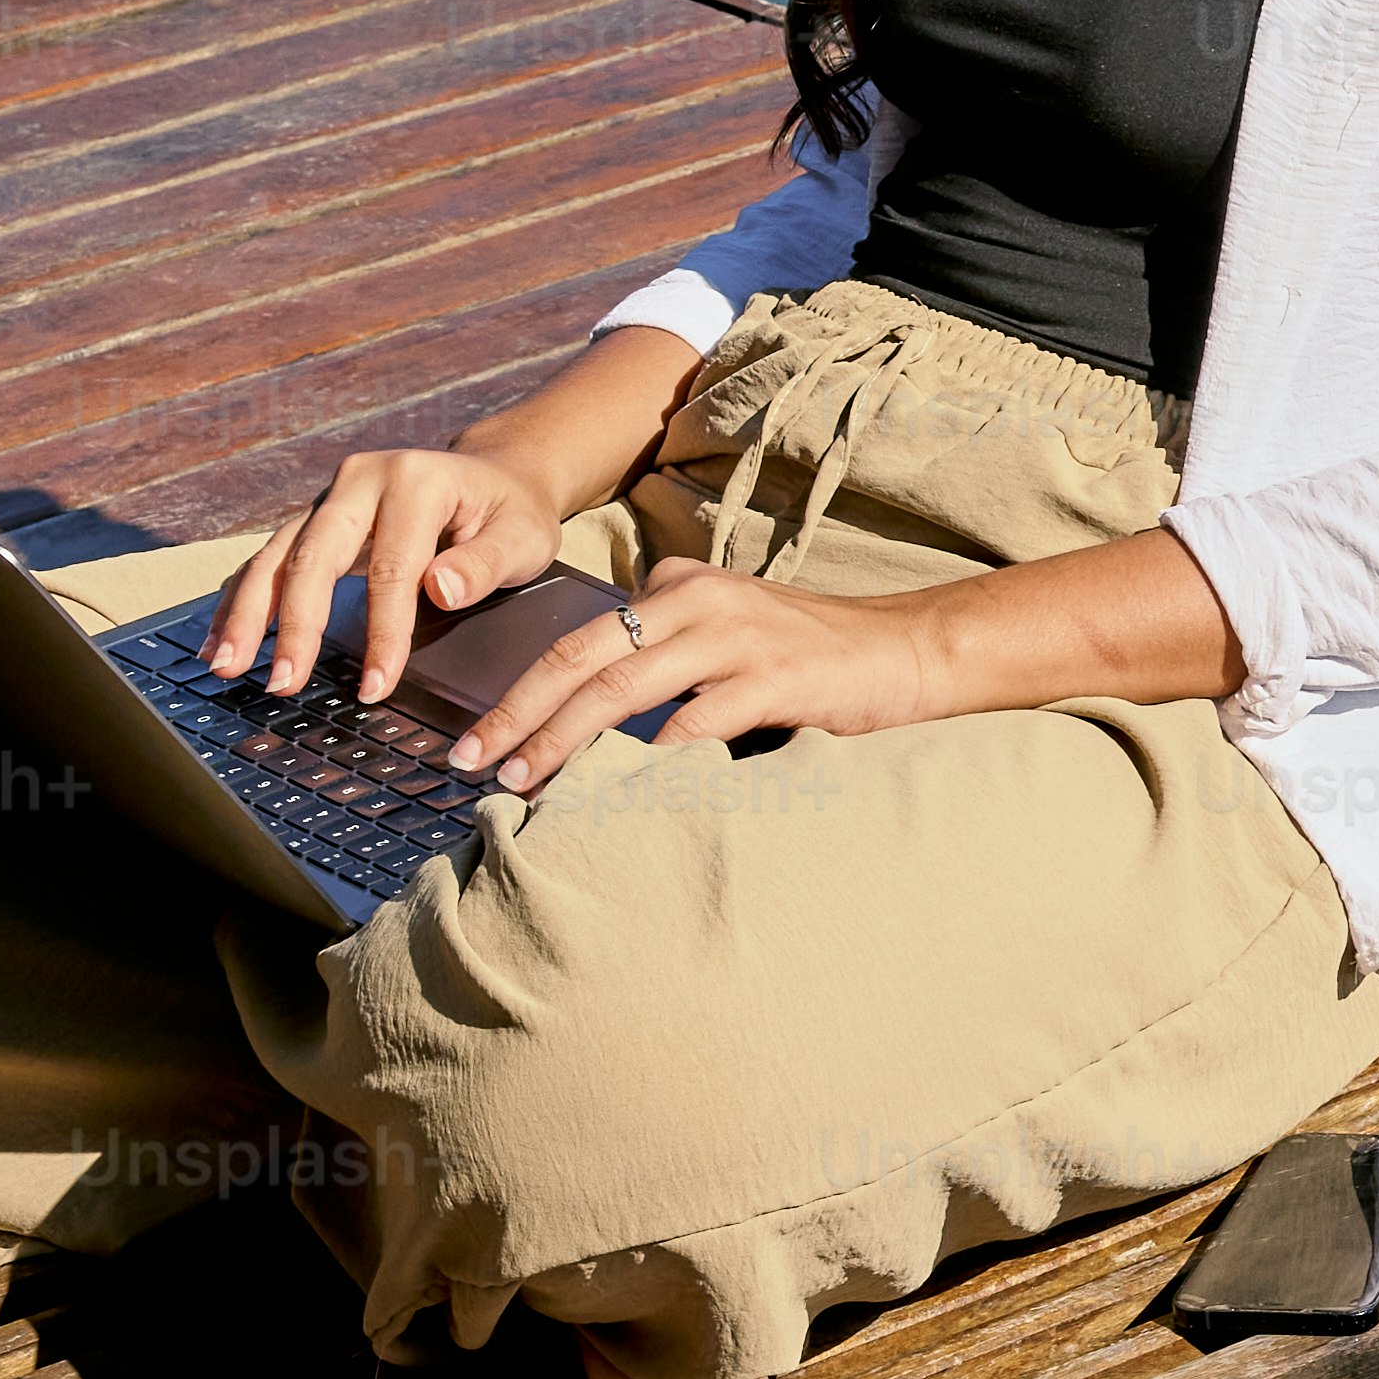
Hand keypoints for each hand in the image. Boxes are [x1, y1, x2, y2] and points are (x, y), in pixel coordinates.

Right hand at [208, 445, 573, 708]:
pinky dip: (242, 600)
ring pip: (277, 556)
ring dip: (247, 613)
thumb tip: (442, 592)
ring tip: (225, 666)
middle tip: (281, 683)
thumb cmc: (510, 514)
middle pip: (314, 556)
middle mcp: (362, 480)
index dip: (382, 632)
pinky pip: (269, 559)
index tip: (376, 687)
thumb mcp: (523, 536)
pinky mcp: (314, 519)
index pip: (391, 567)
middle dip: (293, 625)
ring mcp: (331, 497)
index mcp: (415, 481)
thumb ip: (486, 563)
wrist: (496, 477)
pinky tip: (220, 640)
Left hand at [435, 556, 980, 790]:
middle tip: (469, 761)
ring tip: (521, 780)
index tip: (472, 735)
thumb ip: (667, 632)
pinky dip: (651, 757)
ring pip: (622, 687)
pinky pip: (697, 721)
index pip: (574, 636)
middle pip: (580, 658)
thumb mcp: (731, 619)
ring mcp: (736, 638)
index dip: (517, 687)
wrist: (909, 649)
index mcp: (677, 587)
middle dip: (516, 714)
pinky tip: (617, 790)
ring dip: (562, 739)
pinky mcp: (777, 678)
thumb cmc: (816, 650)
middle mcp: (697, 602)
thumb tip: (598, 675)